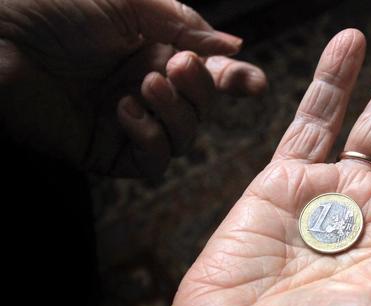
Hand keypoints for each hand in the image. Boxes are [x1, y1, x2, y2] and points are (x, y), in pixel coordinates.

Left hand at [0, 0, 266, 176]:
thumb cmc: (54, 7)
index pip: (208, 74)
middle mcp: (145, 89)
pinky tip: (125, 113)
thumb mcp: (130, 2)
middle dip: (199, 92)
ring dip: (176, 115)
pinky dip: (150, 140)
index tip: (254, 84)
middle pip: (202, 109)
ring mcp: (127, 123)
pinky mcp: (105, 151)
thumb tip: (235, 46)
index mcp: (154, 52)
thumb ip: (186, 24)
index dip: (235, 80)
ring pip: (182, 138)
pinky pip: (151, 162)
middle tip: (176, 67)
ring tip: (144, 87)